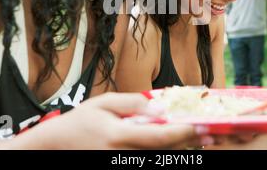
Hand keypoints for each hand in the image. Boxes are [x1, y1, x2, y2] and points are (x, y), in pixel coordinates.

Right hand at [34, 92, 212, 148]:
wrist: (56, 147)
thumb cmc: (80, 122)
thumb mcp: (104, 103)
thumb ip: (133, 103)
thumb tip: (159, 106)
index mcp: (119, 136)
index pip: (160, 137)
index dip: (185, 132)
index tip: (202, 125)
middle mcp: (124, 155)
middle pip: (165, 152)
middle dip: (189, 143)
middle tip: (209, 133)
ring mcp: (123, 164)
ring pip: (160, 159)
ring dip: (180, 150)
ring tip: (199, 138)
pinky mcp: (122, 166)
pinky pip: (148, 161)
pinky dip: (165, 153)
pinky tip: (176, 146)